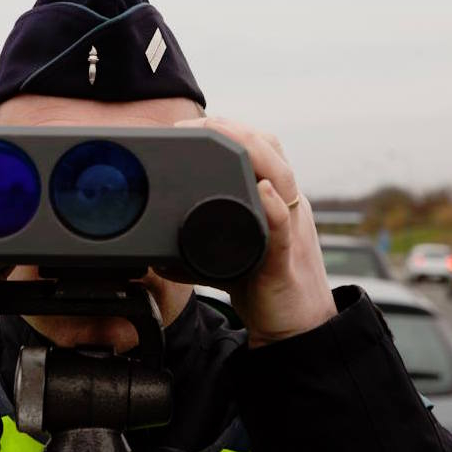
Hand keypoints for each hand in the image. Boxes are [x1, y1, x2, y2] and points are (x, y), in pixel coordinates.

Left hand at [175, 117, 336, 348]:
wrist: (295, 327)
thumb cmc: (263, 285)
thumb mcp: (228, 256)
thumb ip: (199, 249)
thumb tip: (155, 255)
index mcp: (275, 200)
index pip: (261, 148)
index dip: (231, 129)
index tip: (195, 123)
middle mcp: (287, 207)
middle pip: (272, 151)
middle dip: (235, 130)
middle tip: (197, 125)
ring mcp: (290, 231)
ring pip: (282, 179)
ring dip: (252, 152)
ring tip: (223, 135)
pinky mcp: (286, 262)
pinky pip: (284, 230)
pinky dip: (274, 208)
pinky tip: (262, 192)